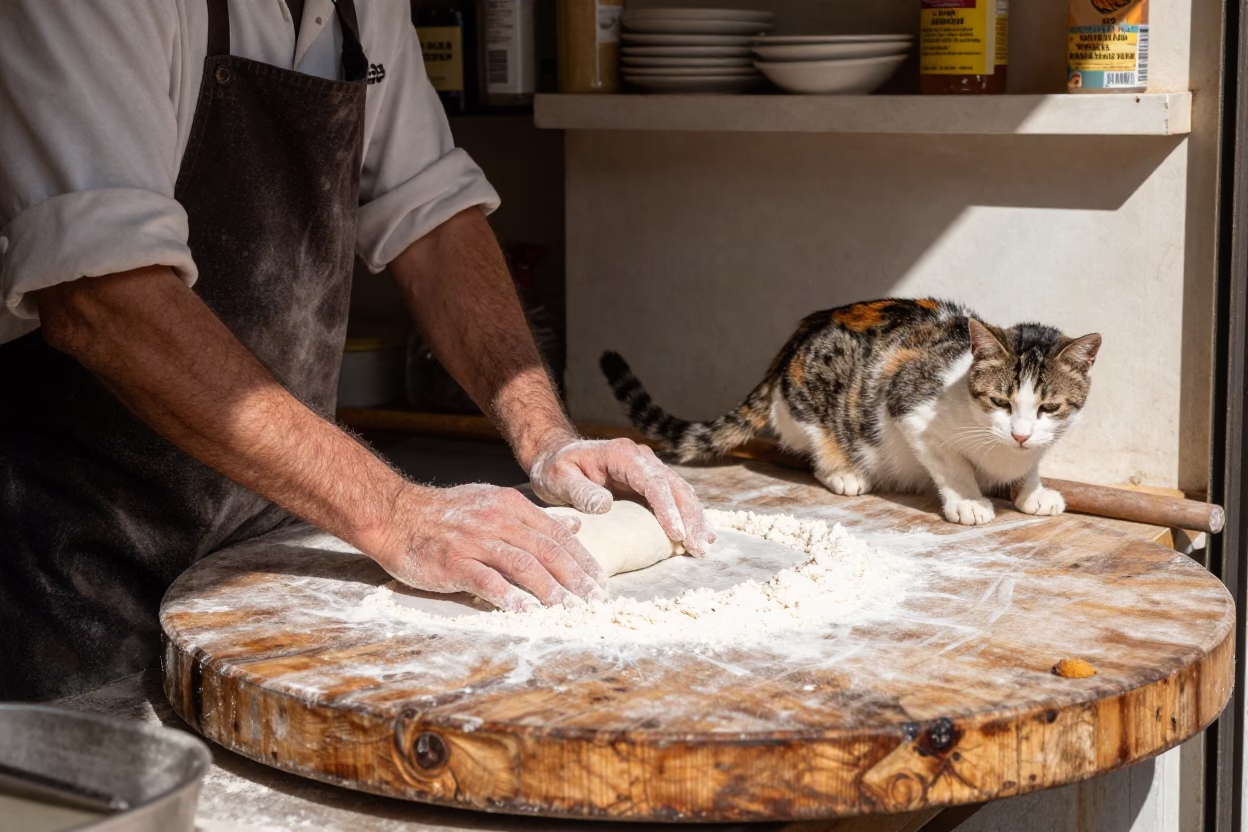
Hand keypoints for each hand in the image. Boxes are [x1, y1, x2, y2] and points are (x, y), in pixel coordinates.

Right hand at [372, 483, 609, 610]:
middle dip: (576, 578)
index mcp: (511, 506)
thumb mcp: (494, 503)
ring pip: (523, 565)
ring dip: (550, 590)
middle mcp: (498, 520)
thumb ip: (535, 518)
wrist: (397, 515)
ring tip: (569, 609)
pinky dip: (509, 597)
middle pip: (547, 550)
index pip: (557, 534)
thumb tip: (576, 525)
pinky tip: (525, 612)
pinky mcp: (454, 561)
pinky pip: (486, 581)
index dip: (582, 560)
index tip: (600, 582)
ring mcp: (475, 540)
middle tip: (594, 601)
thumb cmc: (447, 514)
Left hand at [527, 438, 715, 555]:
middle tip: (699, 546)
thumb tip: (605, 506)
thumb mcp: (559, 478)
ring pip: (680, 492)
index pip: (652, 481)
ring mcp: (648, 470)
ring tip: (704, 544)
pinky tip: (697, 535)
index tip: (676, 533)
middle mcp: (641, 458)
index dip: (667, 508)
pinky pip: (673, 498)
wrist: (556, 457)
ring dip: (694, 518)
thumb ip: (580, 491)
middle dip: (690, 517)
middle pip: (675, 486)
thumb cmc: (555, 468)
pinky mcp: (648, 483)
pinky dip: (687, 516)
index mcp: (622, 454)